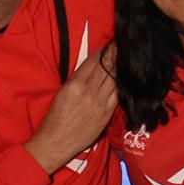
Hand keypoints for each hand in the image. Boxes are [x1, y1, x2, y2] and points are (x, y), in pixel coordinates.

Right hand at [27, 52, 117, 171]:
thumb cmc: (54, 118)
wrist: (56, 143)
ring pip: (114, 79)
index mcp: (75, 85)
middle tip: (124, 43)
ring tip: (129, 56)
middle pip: (107, 67)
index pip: (93, 62)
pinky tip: (127, 76)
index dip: (104, 51)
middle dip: (116, 54)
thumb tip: (90, 69)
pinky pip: (117, 94)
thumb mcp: (61, 93)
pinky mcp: (106, 113)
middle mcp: (89, 91)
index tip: (111, 42)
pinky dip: (122, 83)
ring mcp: (100, 102)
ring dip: (121, 66)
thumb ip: (76, 80)